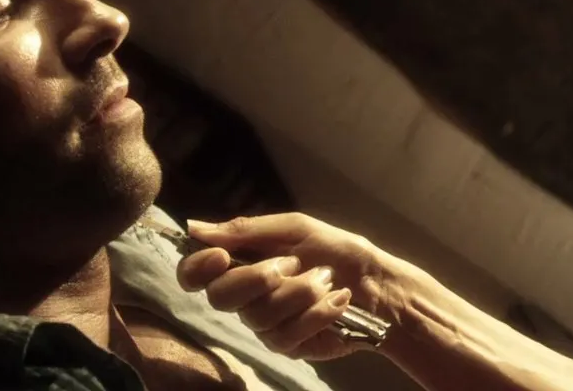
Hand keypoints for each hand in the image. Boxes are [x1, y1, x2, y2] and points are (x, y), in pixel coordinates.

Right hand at [178, 213, 402, 360]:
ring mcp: (265, 324)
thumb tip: (194, 227)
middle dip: (259, 276)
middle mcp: (246, 297)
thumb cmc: (337, 251)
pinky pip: (286, 334)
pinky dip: (317, 312)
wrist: (378, 285)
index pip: (195, 274)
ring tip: (327, 279)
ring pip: (259, 315)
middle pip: (221, 297)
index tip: (220, 256)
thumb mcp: (296, 229)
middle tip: (293, 263)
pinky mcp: (287, 346)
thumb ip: (246, 230)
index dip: (197, 268)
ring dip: (301, 292)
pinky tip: (338, 301)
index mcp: (242, 263)